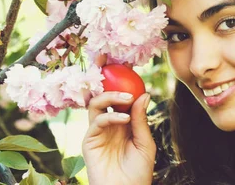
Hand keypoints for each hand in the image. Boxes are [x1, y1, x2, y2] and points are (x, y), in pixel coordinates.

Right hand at [83, 56, 155, 184]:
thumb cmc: (138, 172)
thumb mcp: (145, 143)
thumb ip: (140, 119)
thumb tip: (144, 94)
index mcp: (123, 121)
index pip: (120, 95)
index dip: (122, 80)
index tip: (129, 63)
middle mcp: (109, 122)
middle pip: (102, 93)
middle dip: (105, 77)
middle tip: (117, 64)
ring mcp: (97, 131)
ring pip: (96, 103)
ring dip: (110, 95)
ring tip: (127, 96)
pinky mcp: (89, 141)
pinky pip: (97, 121)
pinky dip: (111, 116)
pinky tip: (124, 119)